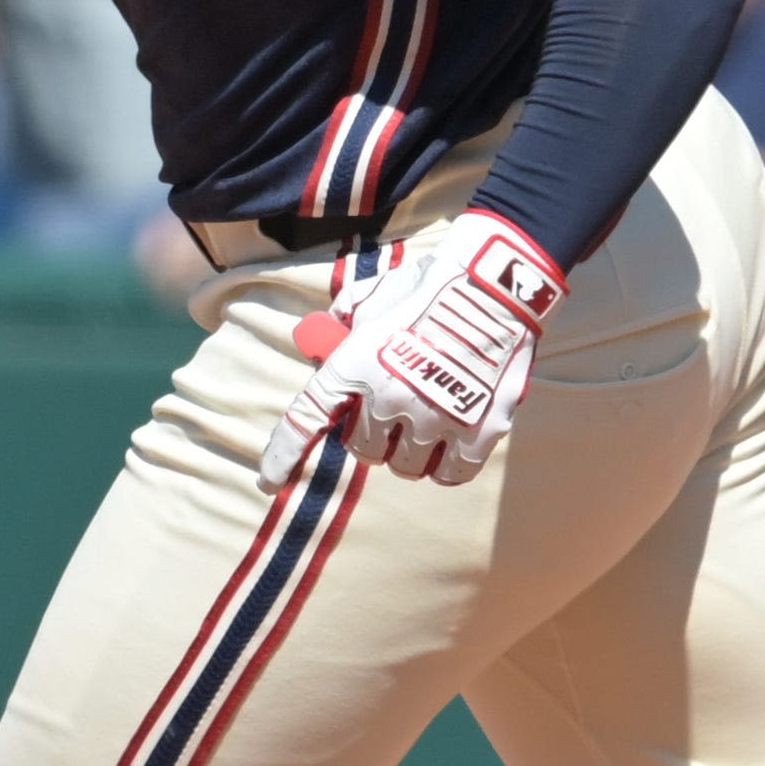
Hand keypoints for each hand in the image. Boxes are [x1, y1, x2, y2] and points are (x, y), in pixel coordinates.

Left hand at [268, 213, 564, 489]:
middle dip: (372, 435)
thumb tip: (323, 352)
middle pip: (363, 449)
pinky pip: (450, 474)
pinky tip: (451, 444)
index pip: (305, 419)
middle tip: (393, 412)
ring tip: (427, 421)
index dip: (283, 455)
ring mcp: (436, 417)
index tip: (269, 482)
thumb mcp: (372, 297)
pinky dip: (446, 467)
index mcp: (356, 364)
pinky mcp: (479, 430)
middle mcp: (389, 397)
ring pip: (406, 466)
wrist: (495, 283)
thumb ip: (341, 325)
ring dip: (410, 452)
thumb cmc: (430, 286)